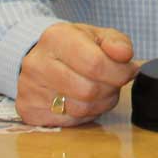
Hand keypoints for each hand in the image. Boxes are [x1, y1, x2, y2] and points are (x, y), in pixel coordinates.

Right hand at [16, 22, 138, 126]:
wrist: (43, 58)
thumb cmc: (76, 47)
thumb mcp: (99, 36)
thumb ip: (117, 42)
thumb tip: (124, 55)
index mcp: (56, 37)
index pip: (95, 63)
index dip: (120, 73)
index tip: (129, 71)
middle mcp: (37, 63)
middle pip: (89, 90)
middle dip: (111, 89)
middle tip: (114, 82)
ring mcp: (29, 89)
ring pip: (80, 109)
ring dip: (100, 103)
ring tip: (101, 90)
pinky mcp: (28, 111)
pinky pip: (69, 122)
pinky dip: (85, 115)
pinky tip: (83, 100)